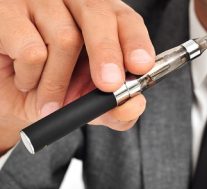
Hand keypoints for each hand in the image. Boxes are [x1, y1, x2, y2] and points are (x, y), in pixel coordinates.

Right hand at [0, 0, 154, 153]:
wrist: (11, 94)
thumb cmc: (54, 90)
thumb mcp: (88, 103)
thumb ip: (114, 107)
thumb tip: (134, 106)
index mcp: (100, 20)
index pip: (126, 20)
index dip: (136, 42)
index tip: (141, 65)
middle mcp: (72, 3)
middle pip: (98, 15)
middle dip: (107, 54)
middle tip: (109, 84)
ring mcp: (40, 1)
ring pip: (65, 37)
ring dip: (59, 82)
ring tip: (50, 100)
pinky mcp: (7, 10)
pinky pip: (30, 49)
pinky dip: (31, 78)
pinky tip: (25, 80)